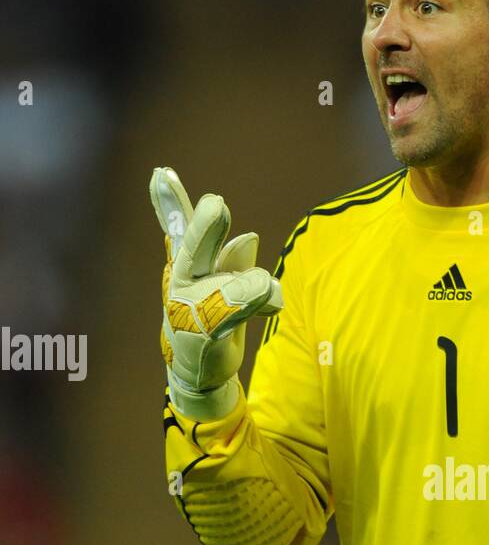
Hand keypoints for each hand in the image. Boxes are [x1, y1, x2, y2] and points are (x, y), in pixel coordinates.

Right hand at [149, 166, 281, 418]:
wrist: (200, 370)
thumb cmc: (213, 320)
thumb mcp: (225, 282)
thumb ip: (234, 258)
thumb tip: (249, 238)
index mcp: (187, 265)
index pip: (180, 228)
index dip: (170, 203)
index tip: (161, 174)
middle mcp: (182, 283)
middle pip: (193, 250)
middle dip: (205, 228)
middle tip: (217, 204)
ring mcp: (188, 310)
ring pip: (220, 286)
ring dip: (246, 283)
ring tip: (264, 285)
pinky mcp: (203, 334)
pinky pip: (231, 314)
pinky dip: (254, 301)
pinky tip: (271, 297)